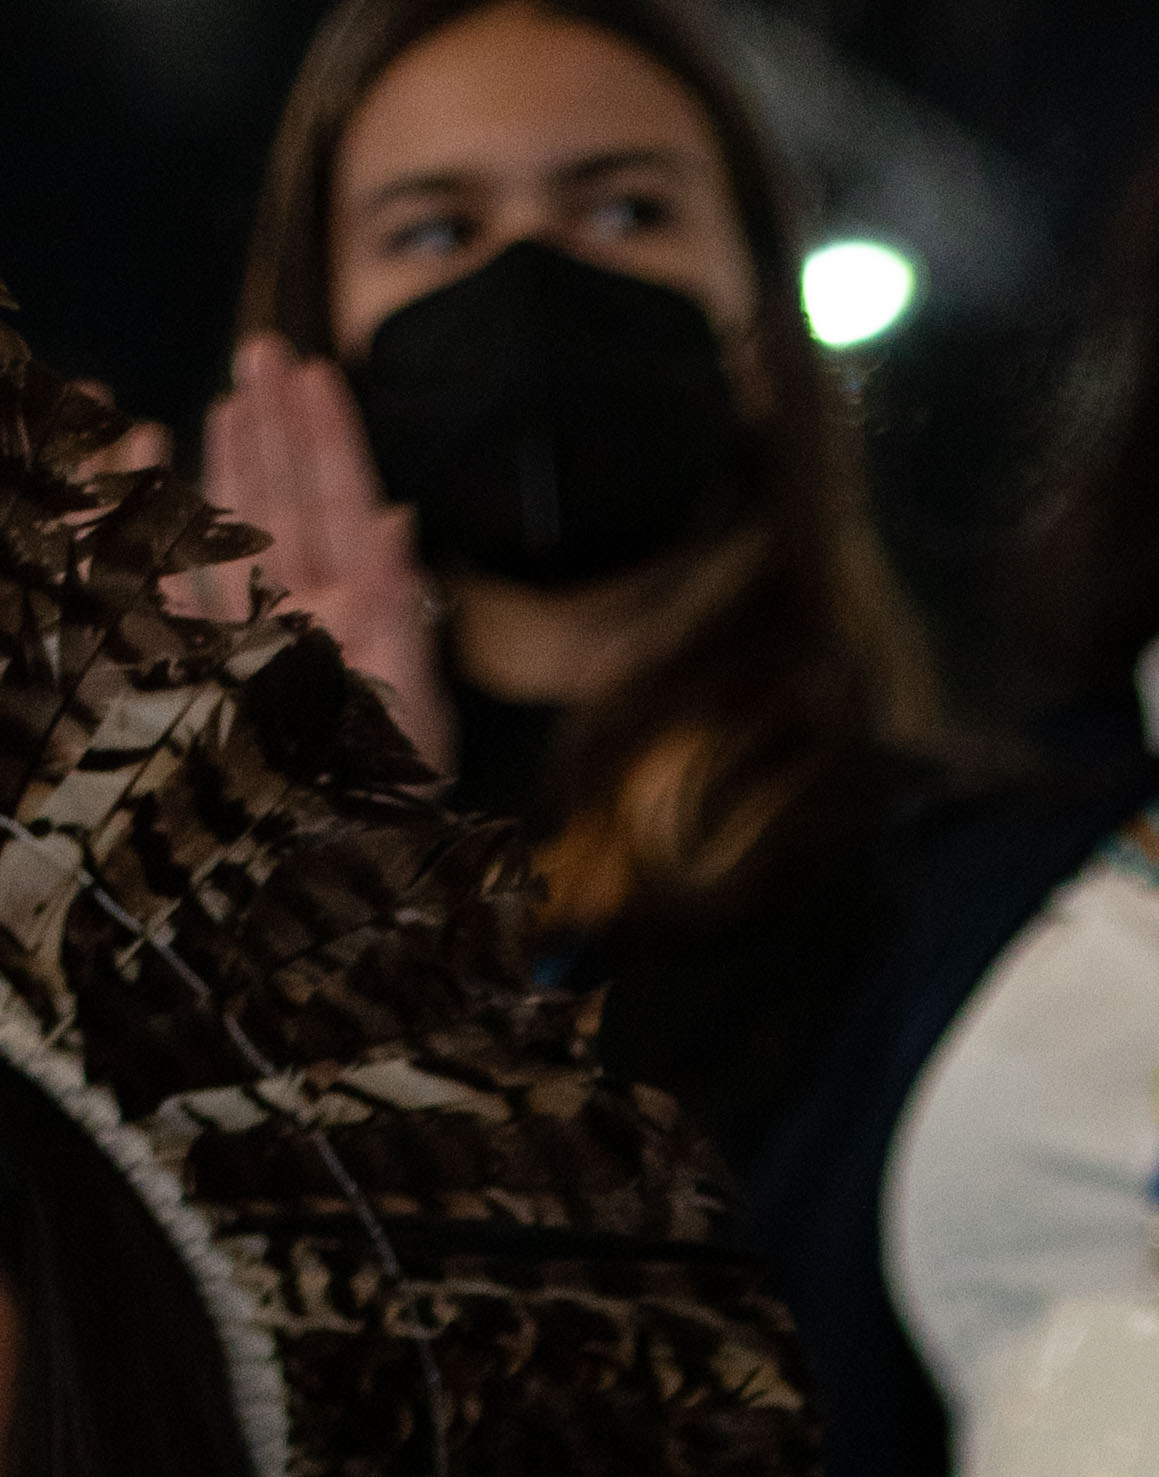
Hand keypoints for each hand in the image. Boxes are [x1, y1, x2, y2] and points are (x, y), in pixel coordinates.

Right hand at [197, 335, 452, 776]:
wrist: (346, 860)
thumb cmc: (392, 797)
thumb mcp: (410, 705)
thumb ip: (402, 614)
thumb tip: (398, 521)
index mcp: (364, 616)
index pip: (348, 507)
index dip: (332, 439)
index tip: (318, 373)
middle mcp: (313, 614)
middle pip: (294, 500)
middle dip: (279, 426)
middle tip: (265, 351)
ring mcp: (264, 633)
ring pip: (246, 527)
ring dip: (238, 458)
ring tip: (233, 396)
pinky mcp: (218, 662)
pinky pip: (191, 578)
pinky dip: (174, 521)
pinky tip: (166, 467)